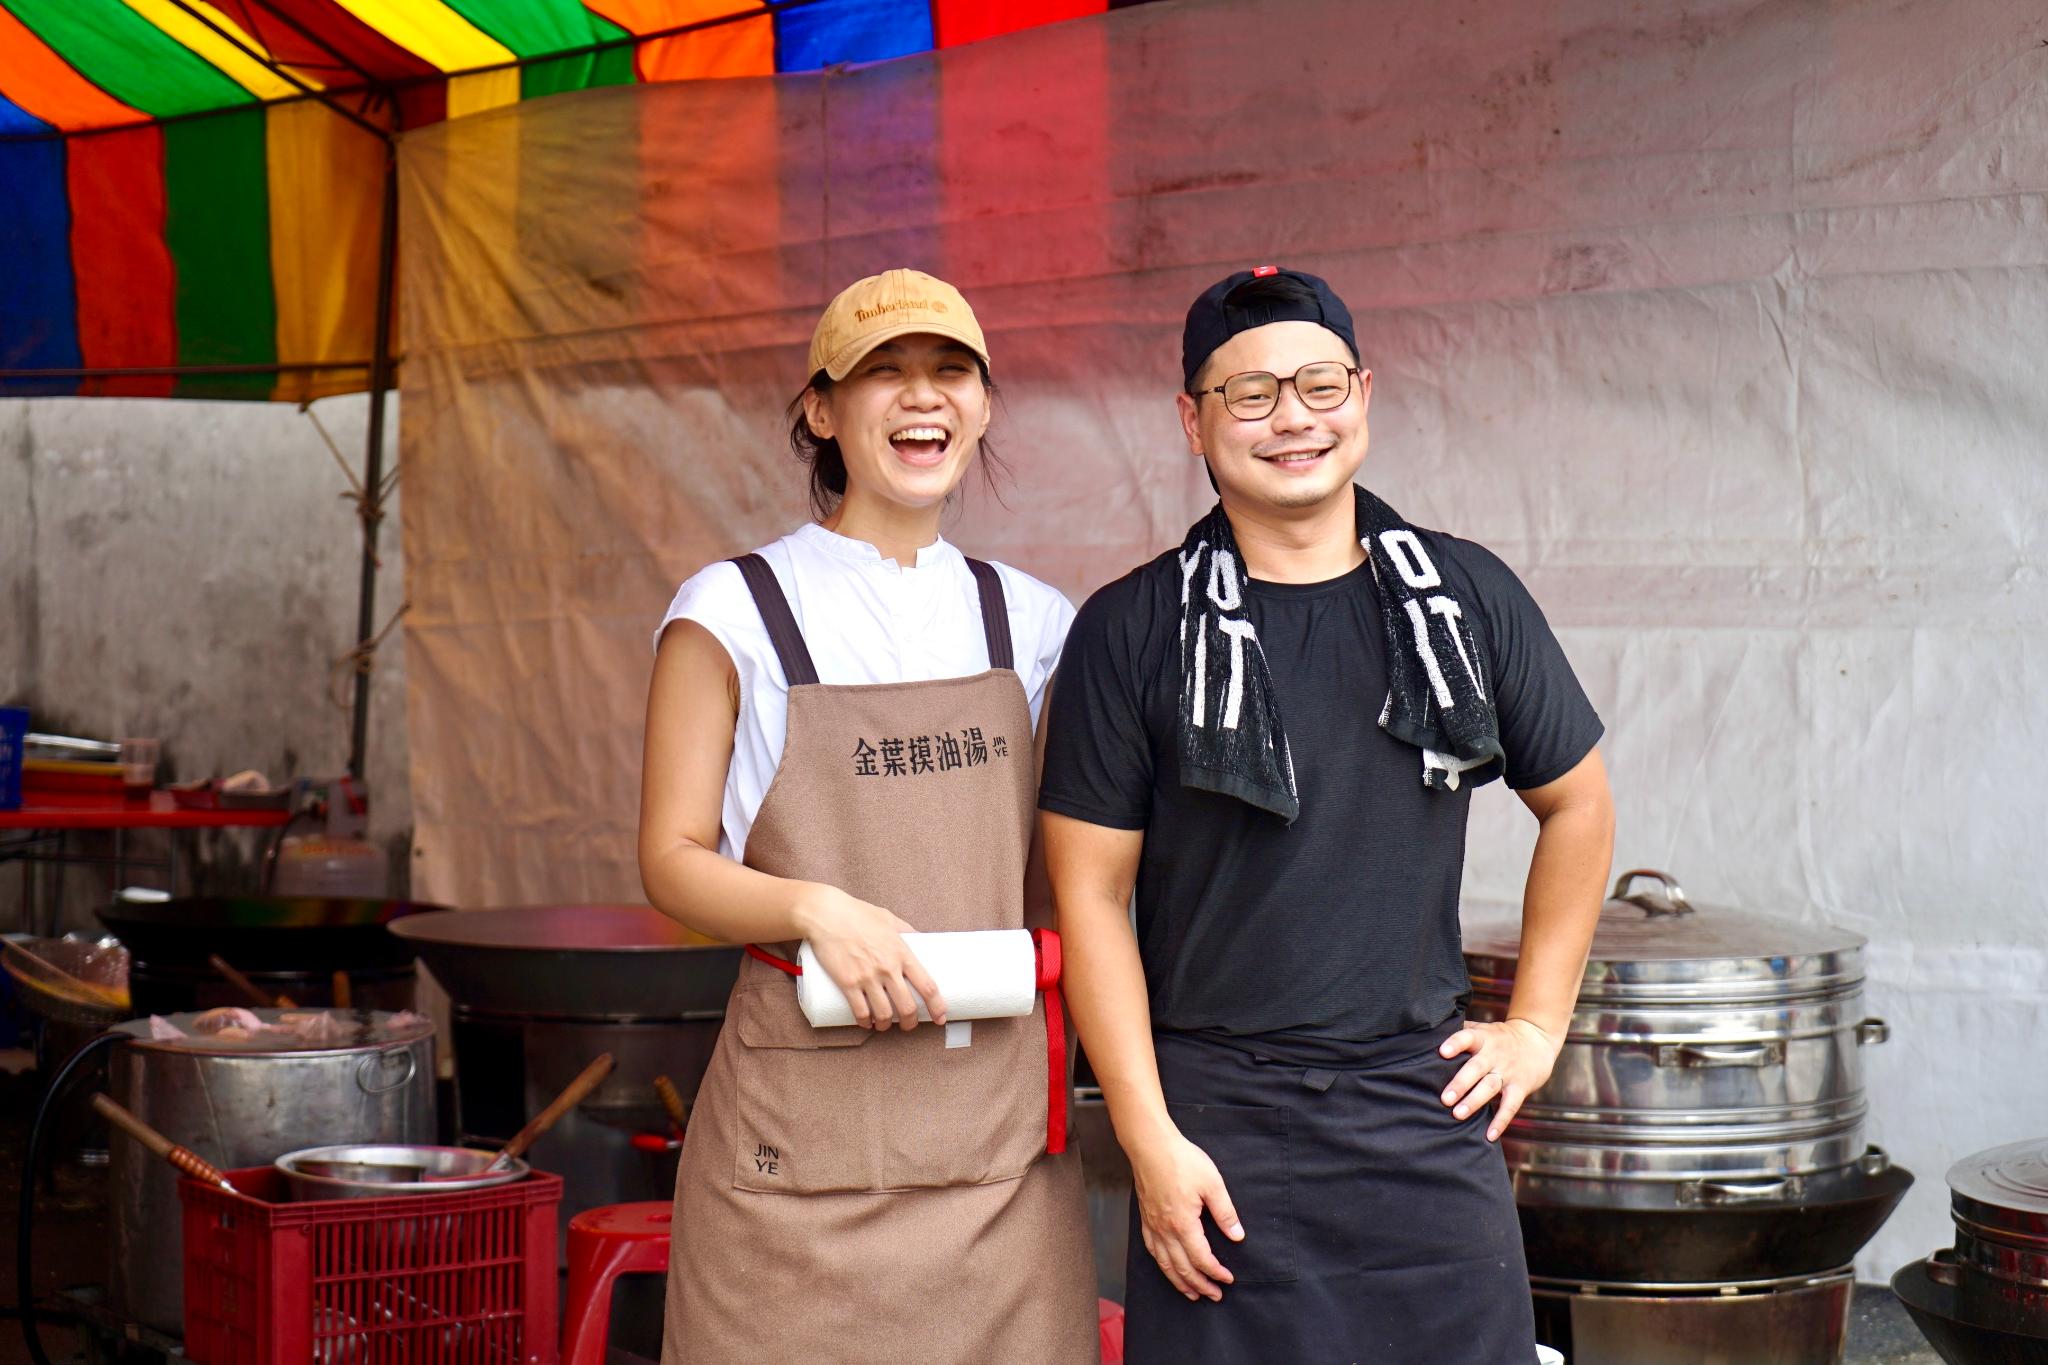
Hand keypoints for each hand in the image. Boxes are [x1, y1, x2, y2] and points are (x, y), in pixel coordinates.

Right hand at [795, 886, 947, 1030]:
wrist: (827, 914)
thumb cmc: (858, 913)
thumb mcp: (889, 918)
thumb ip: (905, 930)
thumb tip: (921, 938)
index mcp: (902, 953)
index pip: (927, 986)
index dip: (937, 1006)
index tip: (940, 1017)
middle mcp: (888, 968)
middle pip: (907, 1007)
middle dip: (911, 1022)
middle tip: (909, 1025)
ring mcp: (867, 977)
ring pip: (885, 1014)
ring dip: (887, 1025)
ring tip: (885, 1025)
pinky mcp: (847, 983)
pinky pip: (860, 1011)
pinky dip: (866, 1023)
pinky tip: (867, 1023)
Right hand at [1127, 1128, 1242, 1301]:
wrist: (1150, 1145)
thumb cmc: (1181, 1160)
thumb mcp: (1212, 1183)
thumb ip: (1225, 1212)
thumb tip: (1237, 1236)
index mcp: (1183, 1224)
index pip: (1201, 1259)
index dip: (1216, 1272)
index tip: (1228, 1279)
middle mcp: (1165, 1230)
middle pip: (1183, 1268)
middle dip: (1200, 1285)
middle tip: (1214, 1295)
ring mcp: (1152, 1226)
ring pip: (1165, 1264)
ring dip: (1180, 1282)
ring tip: (1192, 1293)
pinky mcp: (1145, 1219)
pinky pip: (1152, 1251)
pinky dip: (1162, 1265)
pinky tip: (1168, 1268)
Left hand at [1439, 1017, 1561, 1141]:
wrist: (1537, 1041)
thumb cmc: (1498, 1037)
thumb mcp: (1482, 1029)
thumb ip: (1459, 1032)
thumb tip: (1426, 1034)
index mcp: (1482, 1038)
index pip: (1468, 1037)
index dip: (1456, 1044)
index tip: (1442, 1052)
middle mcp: (1494, 1054)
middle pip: (1476, 1068)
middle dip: (1460, 1083)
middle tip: (1445, 1099)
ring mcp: (1508, 1071)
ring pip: (1490, 1087)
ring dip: (1474, 1101)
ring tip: (1458, 1114)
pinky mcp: (1520, 1087)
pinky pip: (1511, 1106)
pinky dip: (1501, 1121)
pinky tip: (1489, 1135)